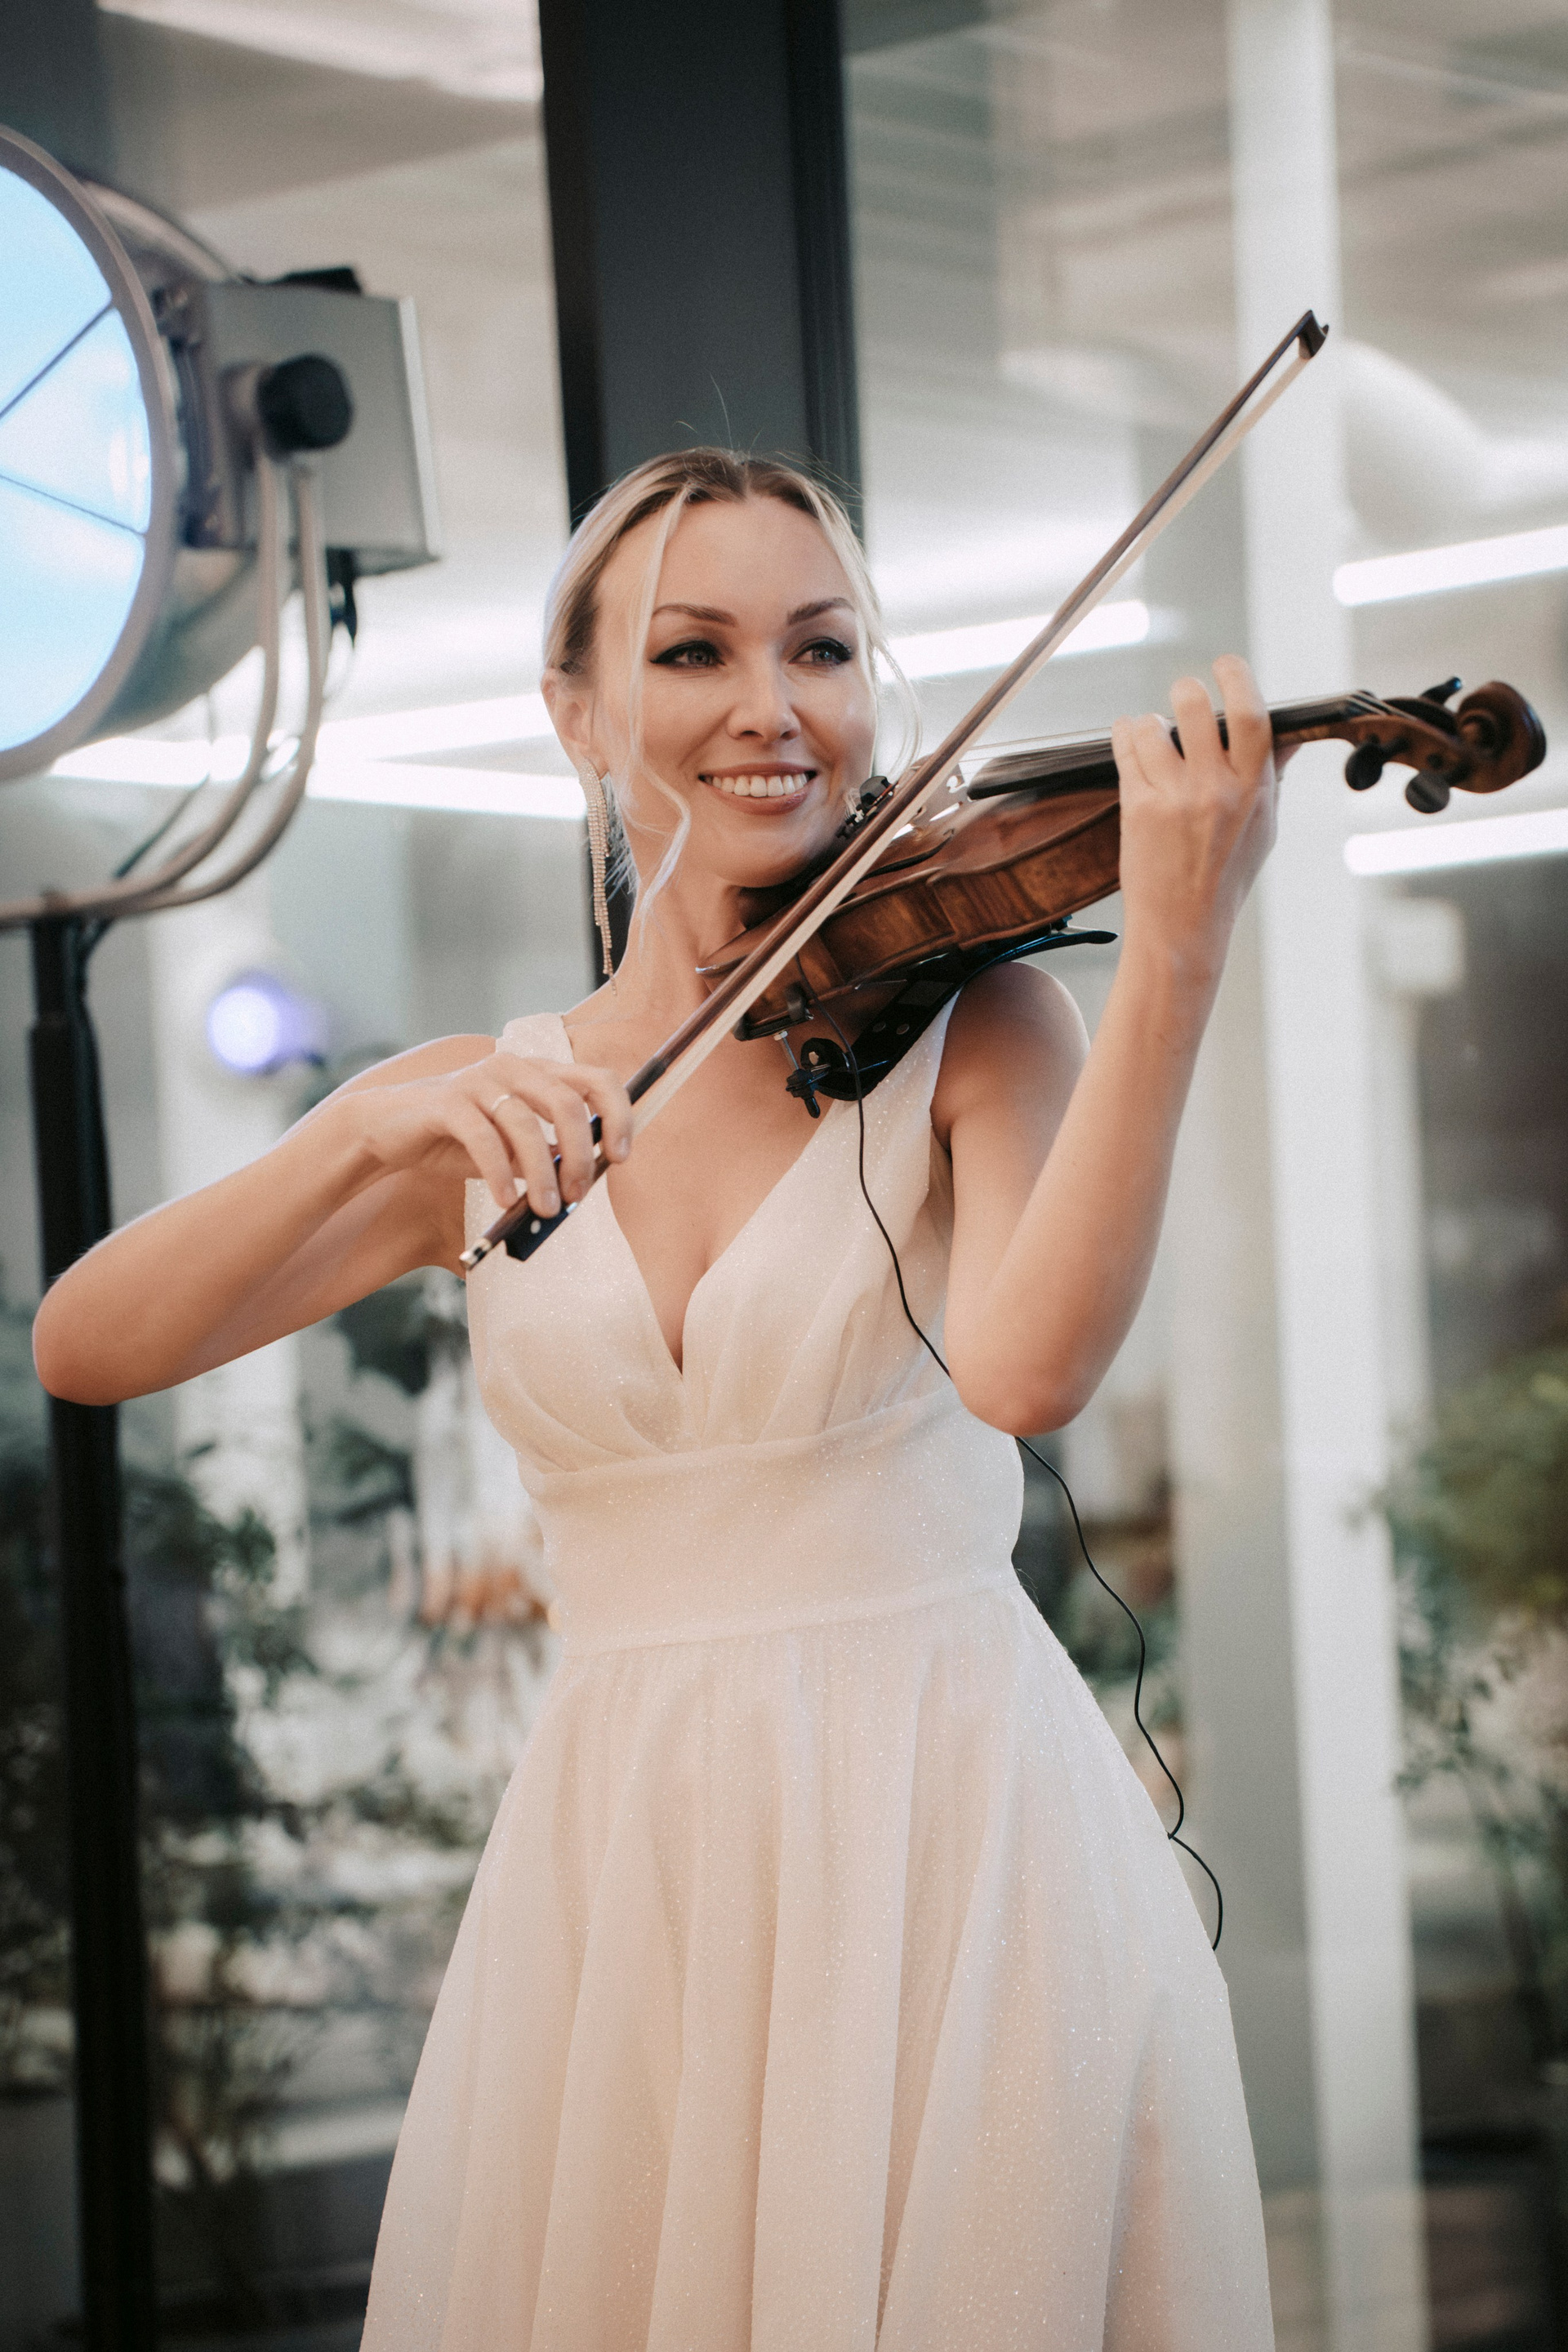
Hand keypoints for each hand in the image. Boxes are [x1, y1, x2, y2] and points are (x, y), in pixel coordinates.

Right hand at [332, 1047, 633, 1215]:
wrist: (388, 1130)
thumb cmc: (457, 1139)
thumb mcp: (512, 1148)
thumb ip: (546, 1155)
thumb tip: (582, 1183)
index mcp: (537, 1072)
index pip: (596, 1079)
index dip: (618, 1115)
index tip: (621, 1157)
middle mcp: (513, 1067)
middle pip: (567, 1103)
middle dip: (580, 1155)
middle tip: (577, 1195)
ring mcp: (479, 1080)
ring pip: (526, 1125)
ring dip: (542, 1173)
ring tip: (544, 1209)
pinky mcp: (448, 1101)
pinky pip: (484, 1139)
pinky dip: (500, 1174)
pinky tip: (505, 1201)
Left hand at [1110, 654, 1277, 979]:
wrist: (1183, 927)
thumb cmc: (1226, 878)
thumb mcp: (1264, 828)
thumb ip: (1272, 777)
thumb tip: (1289, 736)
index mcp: (1255, 790)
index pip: (1252, 716)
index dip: (1238, 678)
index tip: (1226, 665)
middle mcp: (1216, 790)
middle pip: (1196, 707)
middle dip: (1187, 690)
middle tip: (1184, 695)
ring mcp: (1175, 799)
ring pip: (1152, 726)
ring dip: (1149, 721)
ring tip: (1152, 734)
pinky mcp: (1138, 809)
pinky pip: (1126, 750)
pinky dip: (1125, 735)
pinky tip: (1130, 738)